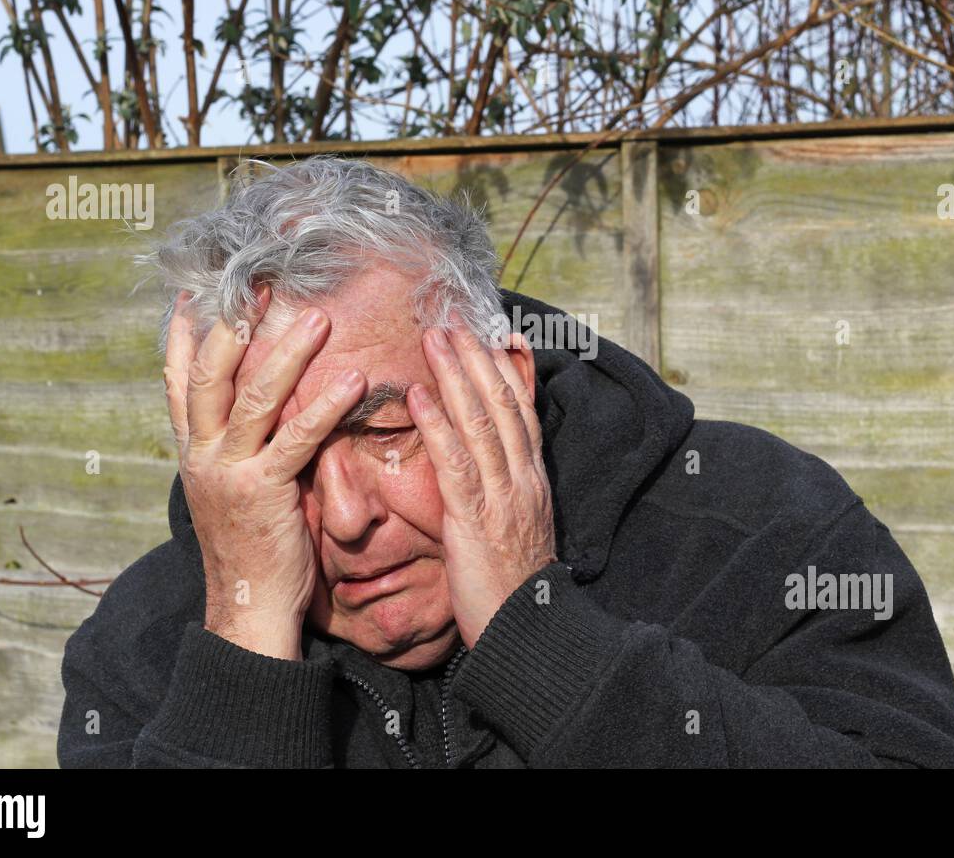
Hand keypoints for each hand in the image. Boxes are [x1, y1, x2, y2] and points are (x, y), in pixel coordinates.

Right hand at [163, 287, 365, 658]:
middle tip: (261, 285)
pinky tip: (353, 380)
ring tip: (320, 317)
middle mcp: (202, 457)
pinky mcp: (263, 494)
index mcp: (194, 454)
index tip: (196, 295)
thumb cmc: (254, 549)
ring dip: (288, 354)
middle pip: (210, 376)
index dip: (186, 338)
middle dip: (235, 326)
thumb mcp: (235, 490)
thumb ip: (245, 448)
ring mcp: (228, 473)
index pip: (179, 384)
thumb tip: (269, 409)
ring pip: (252, 399)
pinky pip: (295, 440)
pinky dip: (324, 407)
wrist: (248, 610)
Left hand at [408, 319, 556, 647]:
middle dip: (478, 360)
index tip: (496, 337)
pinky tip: (419, 396)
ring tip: (434, 339)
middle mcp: (524, 480)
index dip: (509, 373)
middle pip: (503, 405)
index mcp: (533, 482)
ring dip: (457, 376)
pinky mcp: (477, 517)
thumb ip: (507, 494)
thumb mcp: (518, 530)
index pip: (524, 413)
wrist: (530, 631)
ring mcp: (504, 495)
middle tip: (454, 321)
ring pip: (481, 422)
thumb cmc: (514, 587)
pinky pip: (456, 462)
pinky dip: (438, 424)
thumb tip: (493, 470)